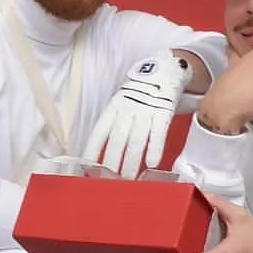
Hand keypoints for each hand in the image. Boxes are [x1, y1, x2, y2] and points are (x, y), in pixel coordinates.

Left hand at [83, 51, 191, 178]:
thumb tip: (101, 151)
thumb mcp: (122, 104)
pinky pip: (158, 132)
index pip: (100, 131)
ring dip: (132, 162)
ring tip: (128, 178)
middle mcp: (128, 109)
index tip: (87, 167)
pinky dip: (155, 149)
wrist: (165, 71)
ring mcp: (146, 110)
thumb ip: (115, 124)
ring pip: (136, 140)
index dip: (92, 149)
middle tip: (109, 181)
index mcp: (114, 107)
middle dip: (112, 162)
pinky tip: (152, 164)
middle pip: (117, 139)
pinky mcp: (164, 111)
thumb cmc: (140, 94)